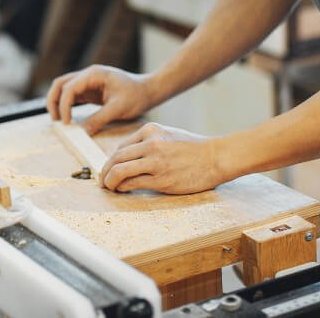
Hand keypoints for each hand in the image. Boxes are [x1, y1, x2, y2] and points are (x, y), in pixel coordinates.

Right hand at [46, 65, 156, 134]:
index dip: (64, 105)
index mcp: (94, 74)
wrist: (148, 91)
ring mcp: (88, 82)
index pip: (69, 88)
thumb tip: (83, 132)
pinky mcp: (90, 90)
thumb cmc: (137, 95)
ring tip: (59, 121)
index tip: (67, 123)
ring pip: (63, 89)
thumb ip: (99, 119)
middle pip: (60, 84)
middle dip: (54, 101)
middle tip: (56, 121)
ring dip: (58, 103)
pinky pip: (73, 96)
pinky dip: (66, 105)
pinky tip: (68, 118)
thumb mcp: (119, 108)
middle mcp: (88, 75)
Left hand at [100, 122, 227, 194]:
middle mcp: (150, 144)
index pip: (121, 147)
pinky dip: (122, 187)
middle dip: (105, 171)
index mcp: (150, 130)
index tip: (109, 169)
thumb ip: (149, 142)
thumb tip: (129, 157)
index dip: (111, 160)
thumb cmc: (194, 148)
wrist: (216, 157)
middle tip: (102, 180)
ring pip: (120, 170)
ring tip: (108, 187)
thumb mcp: (168, 135)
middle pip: (116, 158)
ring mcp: (155, 161)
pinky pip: (133, 183)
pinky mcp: (161, 178)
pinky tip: (122, 190)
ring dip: (109, 180)